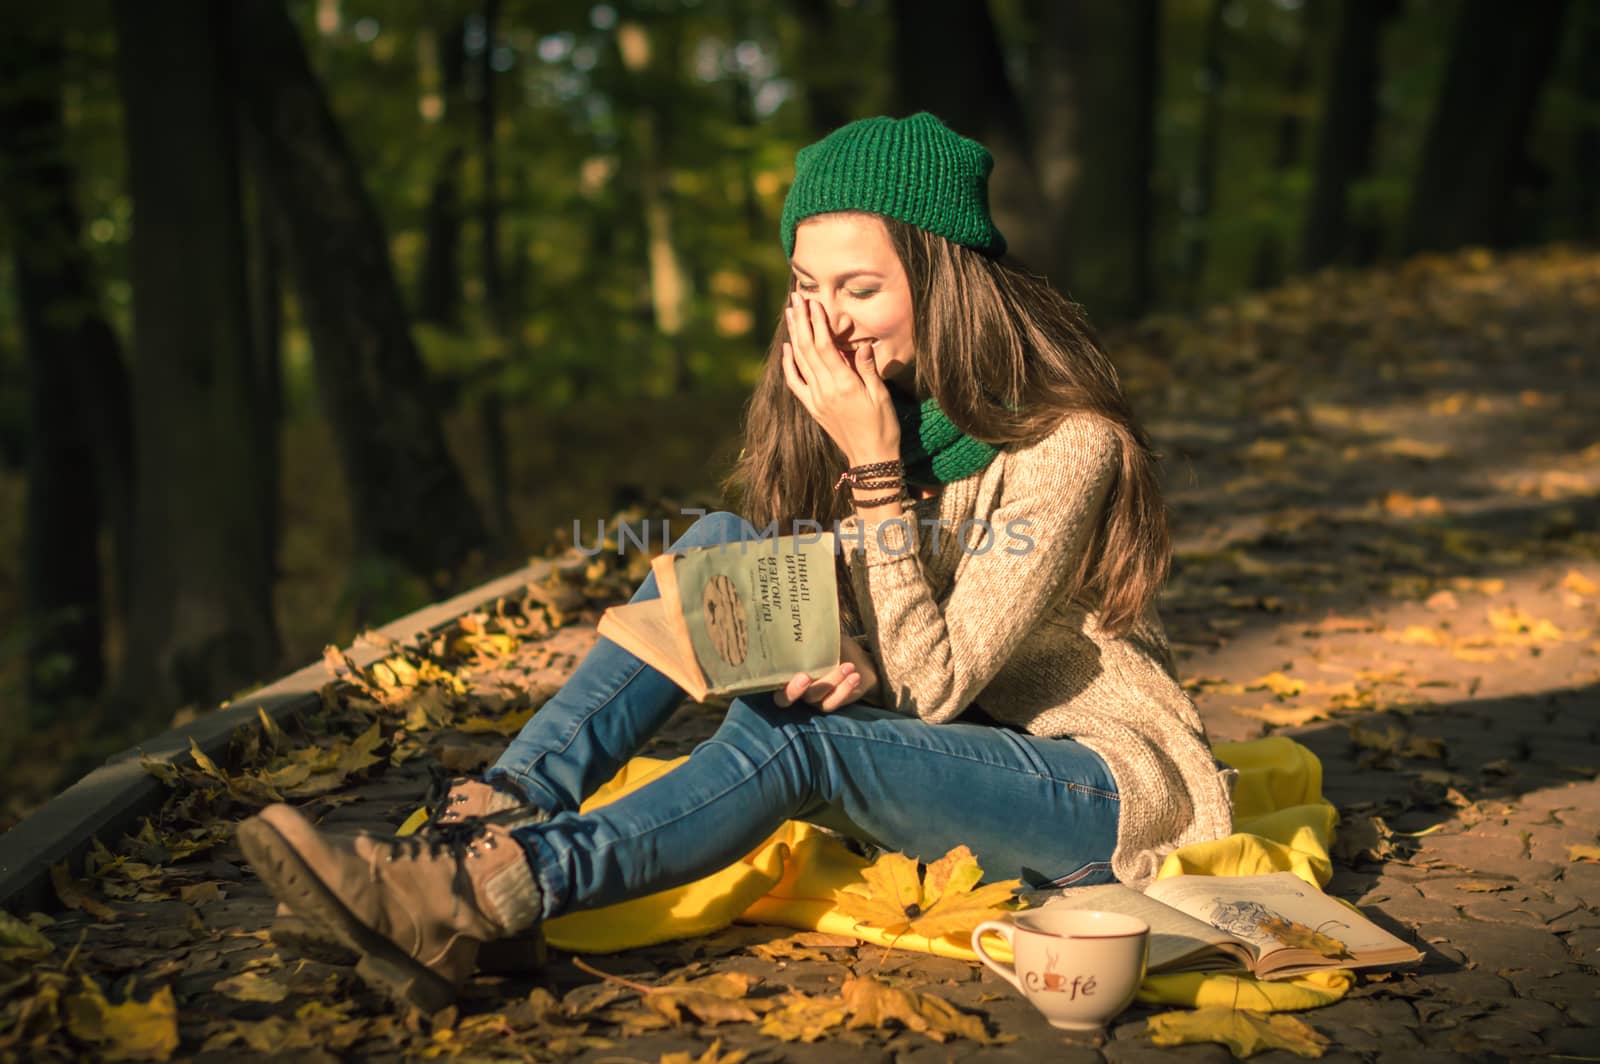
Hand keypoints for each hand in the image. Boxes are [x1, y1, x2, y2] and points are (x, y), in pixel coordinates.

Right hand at [773, 634, 880, 712]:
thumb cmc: (837, 648)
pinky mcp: (829, 704)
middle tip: (805, 677)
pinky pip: (831, 703)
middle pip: (783, 700)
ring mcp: (811, 699)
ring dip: (831, 681)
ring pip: (813, 697)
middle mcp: (795, 688)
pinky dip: (844, 690)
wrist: (861, 664)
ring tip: (848, 666)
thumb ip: (813, 630)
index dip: (769, 677)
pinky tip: (854, 675)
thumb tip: (806, 607)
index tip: (779, 664)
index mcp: (788, 671)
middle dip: (792, 690)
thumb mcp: (825, 636)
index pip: (769, 679)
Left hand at [781, 292, 899, 465]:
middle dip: (801, 321)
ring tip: (790, 314)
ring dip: (794, 336)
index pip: (825, 346)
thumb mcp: (881, 397)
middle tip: (795, 298)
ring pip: (800, 361)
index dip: (817, 322)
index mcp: (843, 384)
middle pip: (807, 349)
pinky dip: (789, 365)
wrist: (870, 459)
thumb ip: (869, 370)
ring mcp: (816, 399)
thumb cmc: (882, 427)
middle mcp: (824, 390)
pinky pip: (795, 383)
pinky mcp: (813, 408)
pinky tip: (786, 349)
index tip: (813, 302)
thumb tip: (862, 345)